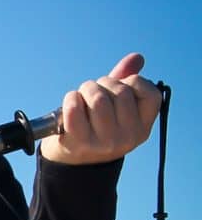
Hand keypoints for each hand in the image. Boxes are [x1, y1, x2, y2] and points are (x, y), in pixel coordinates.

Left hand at [40, 53, 161, 164]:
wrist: (70, 161)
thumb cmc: (95, 126)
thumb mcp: (115, 106)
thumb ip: (125, 81)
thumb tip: (137, 58)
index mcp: (142, 128)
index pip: (150, 93)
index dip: (132, 82)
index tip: (118, 90)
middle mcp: (127, 138)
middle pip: (120, 91)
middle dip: (103, 83)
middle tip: (93, 94)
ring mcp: (104, 143)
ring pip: (98, 97)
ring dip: (86, 89)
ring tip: (82, 98)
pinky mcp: (79, 143)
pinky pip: (75, 107)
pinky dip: (70, 99)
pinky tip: (70, 105)